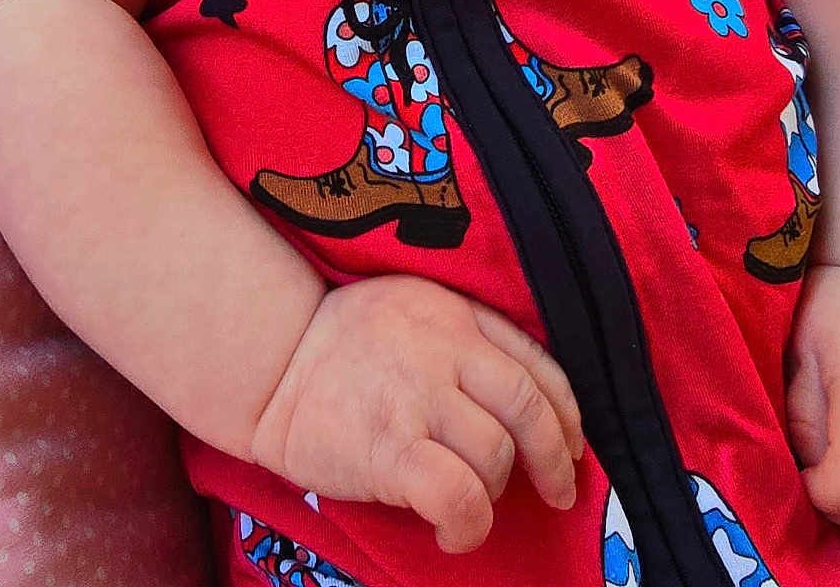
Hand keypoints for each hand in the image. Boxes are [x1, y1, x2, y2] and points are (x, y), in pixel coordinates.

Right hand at [248, 275, 582, 552]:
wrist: (269, 361)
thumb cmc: (338, 344)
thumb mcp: (410, 309)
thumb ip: (462, 338)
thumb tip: (525, 404)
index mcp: (454, 313)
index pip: (537, 360)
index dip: (565, 411)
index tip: (570, 443)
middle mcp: (444, 347)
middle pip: (529, 406)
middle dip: (556, 459)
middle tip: (558, 491)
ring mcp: (417, 396)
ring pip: (496, 455)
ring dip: (495, 493)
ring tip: (469, 504)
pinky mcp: (389, 447)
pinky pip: (458, 496)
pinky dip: (469, 523)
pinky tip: (453, 531)